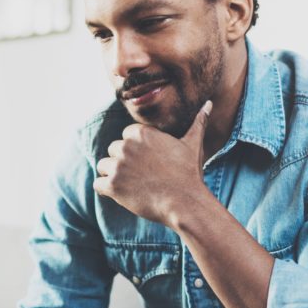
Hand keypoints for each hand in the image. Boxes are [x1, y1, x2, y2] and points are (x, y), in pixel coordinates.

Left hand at [94, 101, 211, 224]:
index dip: (137, 151)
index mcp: (140, 132)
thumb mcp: (193, 145)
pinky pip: (98, 184)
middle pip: (113, 150)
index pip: (126, 136)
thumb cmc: (189, 173)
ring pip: (104, 166)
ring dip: (114, 176)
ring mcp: (117, 165)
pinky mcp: (112, 185)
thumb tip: (209, 104)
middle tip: (143, 176)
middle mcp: (125, 145)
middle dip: (124, 162)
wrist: (185, 203)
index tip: (150, 162)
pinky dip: (107, 190)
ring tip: (133, 185)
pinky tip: (124, 194)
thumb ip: (198, 122)